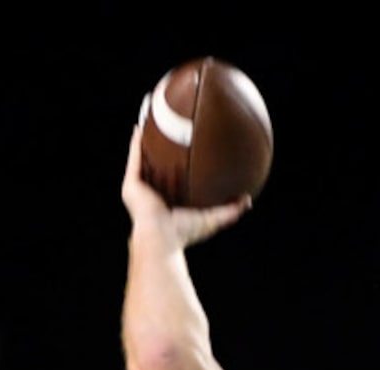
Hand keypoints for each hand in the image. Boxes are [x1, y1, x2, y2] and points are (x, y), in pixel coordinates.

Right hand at [121, 123, 249, 249]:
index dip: (178, 165)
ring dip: (145, 142)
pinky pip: (135, 159)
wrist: (161, 238)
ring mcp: (140, 190)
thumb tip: (248, 200)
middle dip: (160, 150)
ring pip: (142, 160)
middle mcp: (153, 195)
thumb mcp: (212, 219)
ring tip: (149, 120)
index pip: (174, 180)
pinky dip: (136, 144)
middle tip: (168, 128)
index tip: (187, 149)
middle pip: (157, 166)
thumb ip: (230, 210)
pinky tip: (140, 127)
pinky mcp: (131, 185)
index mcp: (169, 202)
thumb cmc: (185, 234)